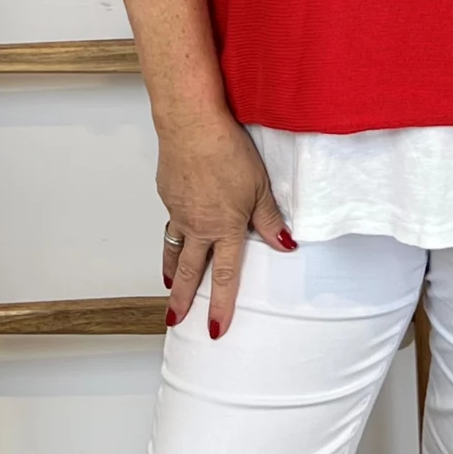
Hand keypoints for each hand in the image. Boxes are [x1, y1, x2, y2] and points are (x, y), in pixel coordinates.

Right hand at [156, 108, 296, 339]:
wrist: (191, 126)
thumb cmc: (228, 151)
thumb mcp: (260, 186)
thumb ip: (269, 219)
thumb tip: (285, 245)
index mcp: (224, 228)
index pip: (223, 276)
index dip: (220, 305)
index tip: (215, 328)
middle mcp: (198, 225)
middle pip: (188, 270)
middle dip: (182, 299)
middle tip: (176, 319)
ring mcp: (179, 210)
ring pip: (173, 247)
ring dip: (171, 269)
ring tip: (169, 284)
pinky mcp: (167, 193)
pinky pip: (170, 219)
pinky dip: (172, 229)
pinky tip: (178, 223)